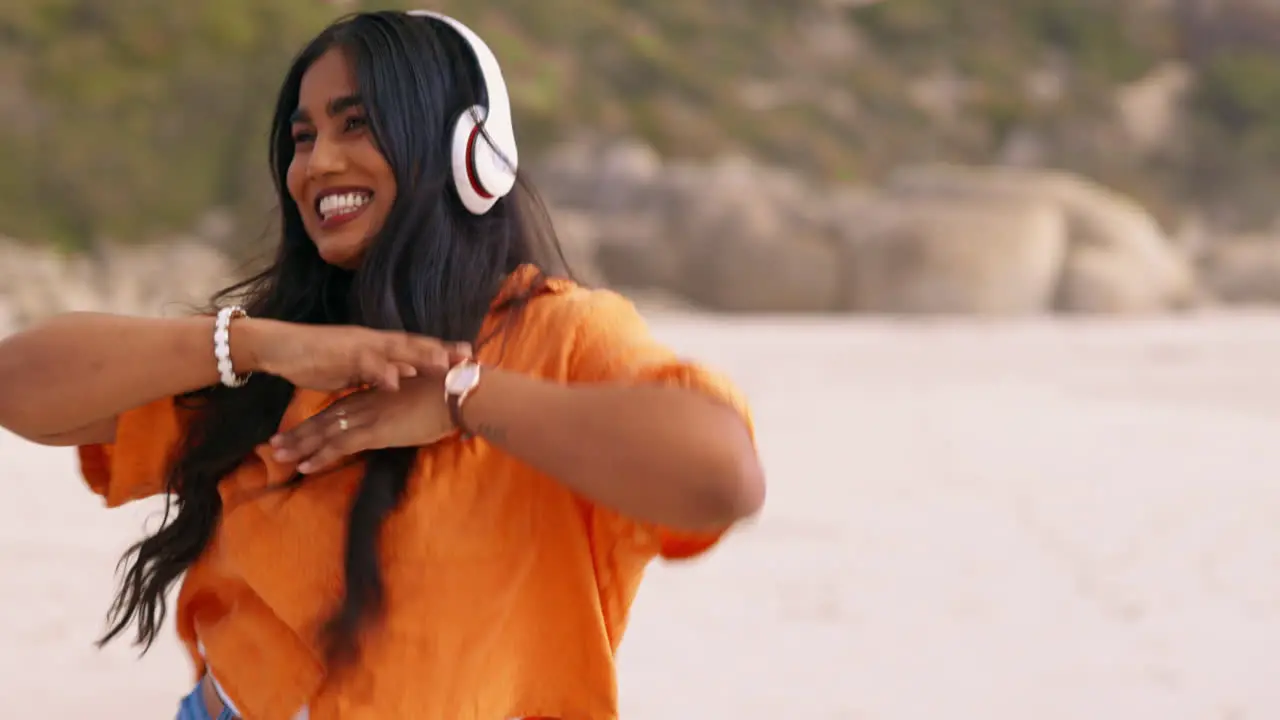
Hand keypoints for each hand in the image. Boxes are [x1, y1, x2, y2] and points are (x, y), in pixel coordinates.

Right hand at [238, 318, 470, 391]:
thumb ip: (377, 373)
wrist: (281, 347)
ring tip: (443, 364)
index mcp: (377, 344)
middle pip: (413, 344)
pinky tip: (397, 380)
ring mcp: (358, 346)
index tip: (468, 356)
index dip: (441, 350)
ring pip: (394, 350)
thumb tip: (400, 380)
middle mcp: (372, 341)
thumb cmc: (317, 359)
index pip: (414, 346)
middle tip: (469, 356)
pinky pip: (364, 364)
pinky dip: (381, 372)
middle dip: (441, 350)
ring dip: (418, 357)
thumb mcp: (354, 370)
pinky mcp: (340, 355)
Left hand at [268, 376, 454, 472]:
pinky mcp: (374, 430)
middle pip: (325, 418)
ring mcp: (368, 416)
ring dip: (300, 444)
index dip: (319, 420)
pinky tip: (304, 466)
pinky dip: (320, 456)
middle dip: (300, 432)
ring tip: (278, 456)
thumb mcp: (423, 399)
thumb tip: (408, 418)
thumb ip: (408, 409)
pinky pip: (340, 445)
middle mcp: (367, 402)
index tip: (301, 429)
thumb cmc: (449, 394)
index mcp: (377, 394)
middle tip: (275, 444)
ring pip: (325, 431)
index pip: (340, 408)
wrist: (458, 392)